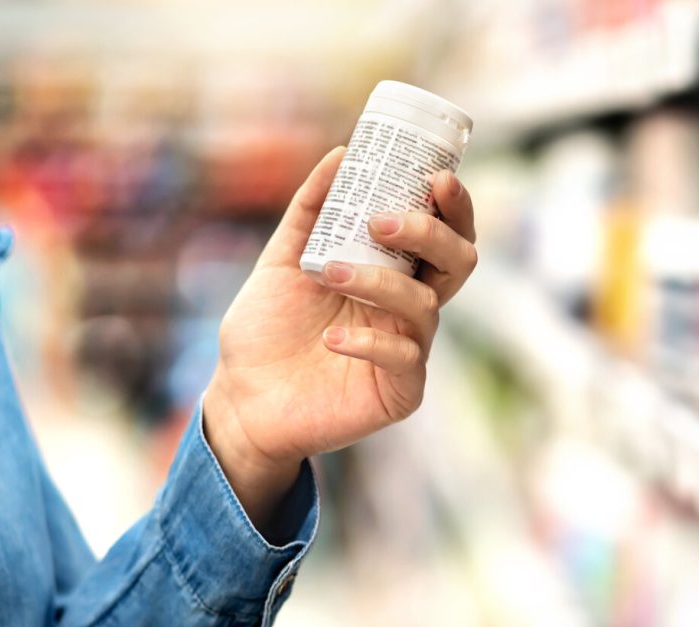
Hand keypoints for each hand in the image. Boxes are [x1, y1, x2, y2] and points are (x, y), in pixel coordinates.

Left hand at [203, 146, 477, 529]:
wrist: (241, 399)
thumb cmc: (266, 332)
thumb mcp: (282, 260)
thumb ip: (310, 210)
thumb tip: (341, 154)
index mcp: (395, 274)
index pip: (444, 234)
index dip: (454, 207)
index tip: (437, 177)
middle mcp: (410, 309)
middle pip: (457, 264)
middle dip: (431, 234)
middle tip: (383, 221)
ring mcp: (409, 350)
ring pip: (424, 306)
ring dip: (379, 282)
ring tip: (329, 273)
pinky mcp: (399, 392)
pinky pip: (404, 358)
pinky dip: (369, 342)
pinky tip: (331, 339)